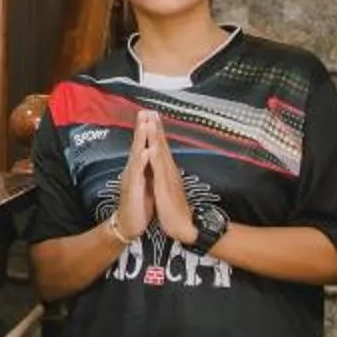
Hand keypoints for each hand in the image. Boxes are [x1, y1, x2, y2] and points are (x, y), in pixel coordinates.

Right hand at [108, 116, 159, 242]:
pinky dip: (141, 162)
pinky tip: (145, 152)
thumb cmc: (138, 204)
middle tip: (144, 111)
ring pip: (136, 154)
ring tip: (145, 124)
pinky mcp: (132, 188)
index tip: (151, 113)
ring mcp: (132, 178)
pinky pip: (137, 173)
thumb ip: (147, 169)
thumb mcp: (145, 183)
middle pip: (138, 144)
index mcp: (140, 168)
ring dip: (140, 139)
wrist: (129, 225)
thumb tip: (150, 155)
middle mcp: (134, 169)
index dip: (147, 130)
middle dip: (142, 127)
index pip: (144, 145)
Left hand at [143, 116, 198, 245]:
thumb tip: (164, 165)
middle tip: (151, 110)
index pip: (161, 147)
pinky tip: (151, 148)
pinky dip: (155, 159)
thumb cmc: (175, 209)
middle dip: (156, 127)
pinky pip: (159, 171)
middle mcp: (169, 171)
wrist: (184, 226)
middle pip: (162, 145)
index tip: (151, 116)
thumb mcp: (168, 188)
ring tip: (151, 121)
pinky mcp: (165, 188)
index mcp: (167, 171)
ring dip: (156, 137)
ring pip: (161, 154)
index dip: (156, 132)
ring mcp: (168, 178)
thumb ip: (166, 175)